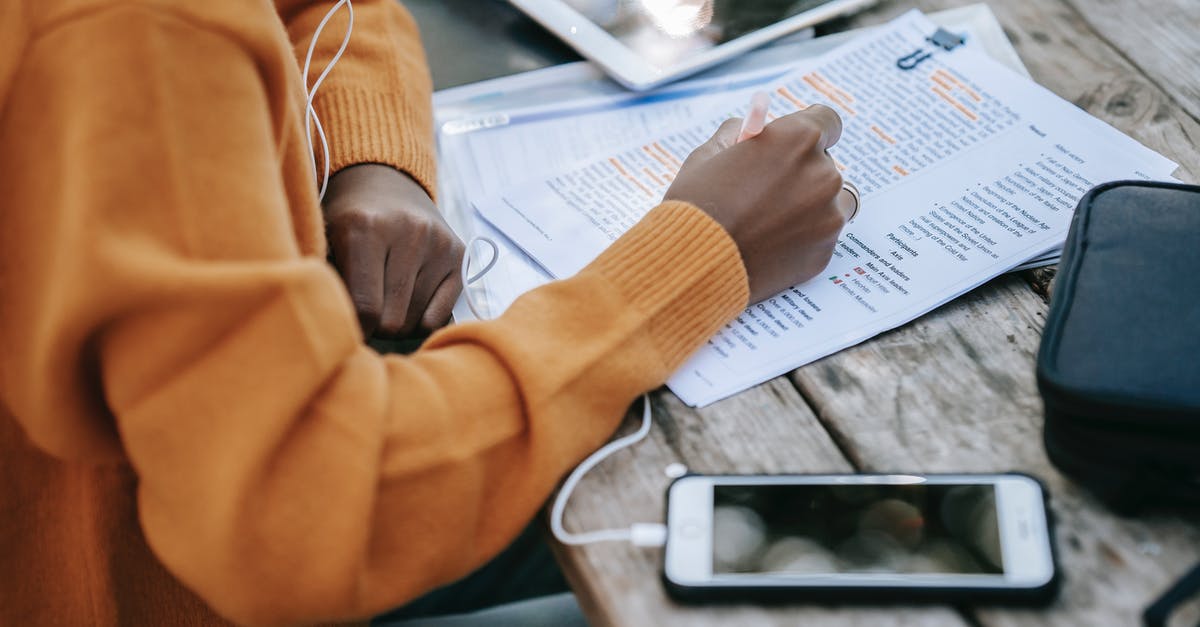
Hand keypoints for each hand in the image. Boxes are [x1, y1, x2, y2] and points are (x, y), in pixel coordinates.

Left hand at [323, 164, 464, 337]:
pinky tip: (408, 302)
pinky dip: (422, 318)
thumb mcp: (325, 241)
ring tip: (385, 303)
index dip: (353, 328)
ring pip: (415, 321)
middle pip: (392, 319)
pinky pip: (439, 316)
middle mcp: (409, 232)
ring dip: (398, 322)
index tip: (346, 327)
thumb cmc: (349, 221)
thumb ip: (328, 283)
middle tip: (365, 312)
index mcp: (366, 227)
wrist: (387, 182)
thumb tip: (339, 332)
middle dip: (376, 327)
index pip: (365, 308)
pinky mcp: (459, 256)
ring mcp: (439, 244)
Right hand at [665, 105, 853, 302]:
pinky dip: (802, 238)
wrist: (692, 264)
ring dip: (809, 206)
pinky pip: (820, 236)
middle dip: (801, 174)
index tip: (794, 146)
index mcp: (798, 139)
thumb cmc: (696, 205)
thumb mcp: (708, 155)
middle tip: (767, 192)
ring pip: (829, 202)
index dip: (808, 133)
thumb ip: (737, 136)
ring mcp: (829, 215)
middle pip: (825, 165)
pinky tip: (769, 244)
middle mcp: (823, 173)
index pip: (828, 121)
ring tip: (769, 221)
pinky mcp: (825, 251)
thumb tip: (752, 132)